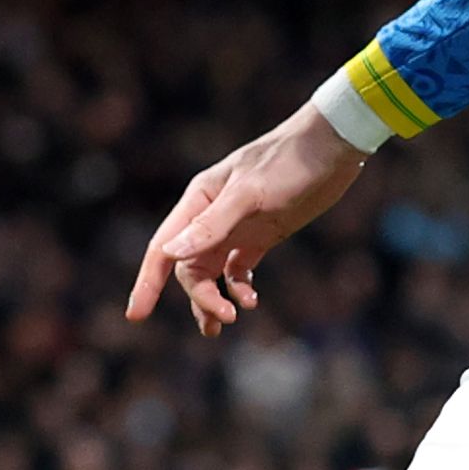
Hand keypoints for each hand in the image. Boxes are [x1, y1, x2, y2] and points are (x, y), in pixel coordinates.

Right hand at [128, 112, 368, 333]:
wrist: (332, 148)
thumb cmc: (288, 163)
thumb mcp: (249, 194)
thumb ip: (211, 225)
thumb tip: (171, 253)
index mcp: (199, 201)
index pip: (163, 249)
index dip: (148, 283)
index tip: (136, 316)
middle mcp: (211, 216)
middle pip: (190, 268)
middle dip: (200, 297)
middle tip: (223, 320)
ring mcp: (236, 228)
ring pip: (211, 274)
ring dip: (214, 300)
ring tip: (228, 321)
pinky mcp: (260, 236)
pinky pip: (238, 271)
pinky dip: (240, 289)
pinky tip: (252, 300)